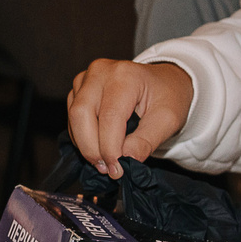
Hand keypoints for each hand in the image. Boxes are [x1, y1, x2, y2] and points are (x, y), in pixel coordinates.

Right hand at [65, 59, 195, 177]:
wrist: (165, 82)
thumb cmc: (168, 97)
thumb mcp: (168, 120)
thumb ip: (147, 141)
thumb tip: (126, 160)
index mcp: (126, 75)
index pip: (109, 116)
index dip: (109, 148)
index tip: (117, 170)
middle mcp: (101, 71)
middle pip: (82, 113)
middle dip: (91, 148)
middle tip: (107, 168)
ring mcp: (87, 77)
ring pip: (74, 116)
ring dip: (85, 144)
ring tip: (104, 161)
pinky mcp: (79, 87)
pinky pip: (72, 115)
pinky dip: (81, 136)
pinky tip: (97, 145)